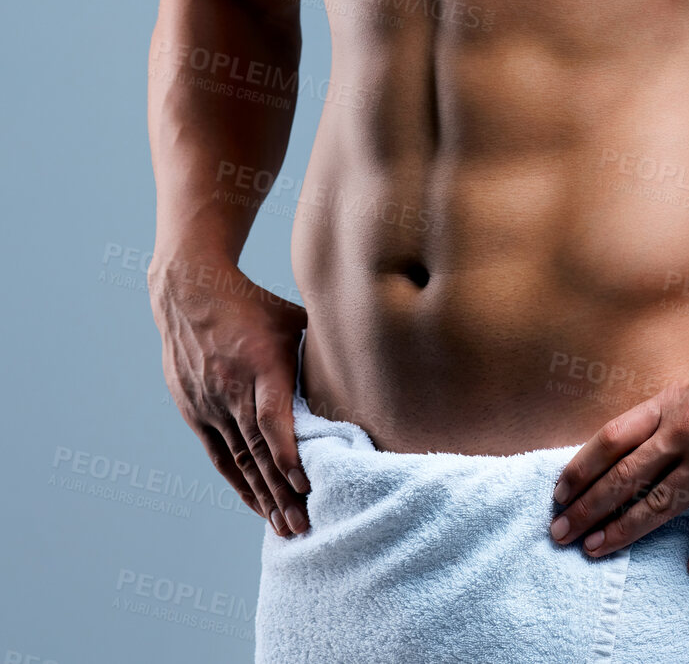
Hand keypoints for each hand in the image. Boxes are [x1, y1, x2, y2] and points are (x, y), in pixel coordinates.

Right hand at [148, 252, 310, 537]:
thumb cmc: (253, 304)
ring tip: (284, 529)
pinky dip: (240, 484)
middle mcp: (232, 390)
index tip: (306, 485)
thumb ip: (319, 351)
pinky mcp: (195, 413)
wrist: (190, 294)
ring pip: (239, 460)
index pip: (271, 419)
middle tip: (303, 527)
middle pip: (257, 451)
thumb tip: (362, 372)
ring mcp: (210, 404)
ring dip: (263, 497)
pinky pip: (220, 456)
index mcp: (260, 365)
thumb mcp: (292, 319)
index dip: (288, 455)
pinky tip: (256, 506)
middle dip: (281, 493)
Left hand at [547, 324, 688, 573]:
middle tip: (561, 533)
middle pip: (623, 476)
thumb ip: (679, 409)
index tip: (559, 492)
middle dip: (588, 508)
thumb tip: (657, 433)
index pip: (611, 438)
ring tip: (596, 550)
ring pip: (658, 502)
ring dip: (623, 530)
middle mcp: (684, 431)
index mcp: (671, 403)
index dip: (581, 467)